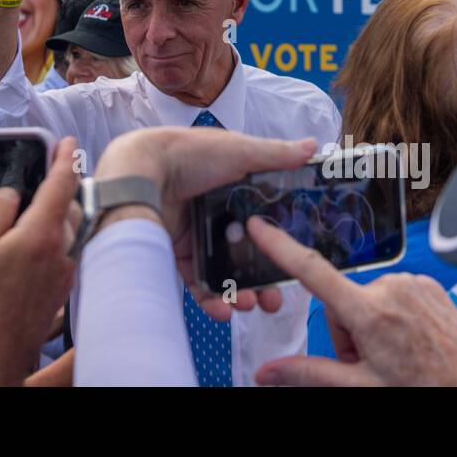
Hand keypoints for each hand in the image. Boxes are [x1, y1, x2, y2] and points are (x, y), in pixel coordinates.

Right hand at [0, 137, 81, 385]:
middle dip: (59, 187)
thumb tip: (10, 196)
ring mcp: (63, 275)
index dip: (65, 158)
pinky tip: (27, 246)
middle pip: (69, 206)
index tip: (68, 142)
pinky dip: (51, 239)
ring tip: (32, 209)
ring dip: (56, 214)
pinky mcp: (57, 292)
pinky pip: (61, 252)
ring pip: (67, 230)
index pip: (62, 183)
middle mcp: (61, 252)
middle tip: (44, 173)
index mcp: (42, 234)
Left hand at [92, 127, 316, 319]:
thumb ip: (276, 154)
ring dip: (239, 293)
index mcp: (233, 189)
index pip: (265, 224)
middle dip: (262, 281)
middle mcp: (216, 214)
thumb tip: (314, 146)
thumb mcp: (239, 150)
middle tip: (273, 300)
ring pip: (224, 273)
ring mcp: (196, 235)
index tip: (294, 266)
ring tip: (249, 305)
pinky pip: (198, 282)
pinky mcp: (175, 253)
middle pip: (246, 254)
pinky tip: (223, 309)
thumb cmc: (190, 154)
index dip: (280, 246)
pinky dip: (211, 299)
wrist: (142, 171)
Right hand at [248, 218, 456, 386]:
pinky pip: (393, 295)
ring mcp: (412, 284)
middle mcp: (390, 288)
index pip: (312, 272)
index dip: (280, 247)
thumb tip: (268, 372)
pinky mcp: (428, 285)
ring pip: (367, 300)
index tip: (260, 227)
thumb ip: (310, 374)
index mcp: (369, 312)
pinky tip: (410, 342)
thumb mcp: (362, 388)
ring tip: (395, 356)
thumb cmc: (430, 390)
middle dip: (346, 333)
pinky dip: (392, 318)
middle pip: (341, 302)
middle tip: (368, 364)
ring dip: (370, 326)